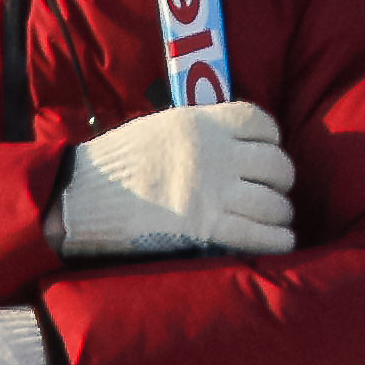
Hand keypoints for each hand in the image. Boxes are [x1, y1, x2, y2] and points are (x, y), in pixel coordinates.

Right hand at [56, 100, 295, 257]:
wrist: (83, 198)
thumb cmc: (116, 165)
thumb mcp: (161, 129)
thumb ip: (199, 132)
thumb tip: (230, 143)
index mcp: (201, 124)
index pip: (260, 122)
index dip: (273, 139)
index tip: (268, 152)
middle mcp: (214, 155)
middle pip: (275, 164)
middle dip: (281, 181)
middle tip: (274, 193)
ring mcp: (212, 193)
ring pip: (273, 203)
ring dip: (280, 214)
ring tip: (276, 221)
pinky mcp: (206, 229)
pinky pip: (260, 236)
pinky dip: (277, 241)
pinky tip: (280, 242)